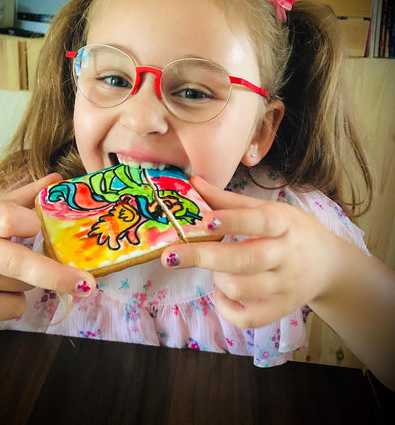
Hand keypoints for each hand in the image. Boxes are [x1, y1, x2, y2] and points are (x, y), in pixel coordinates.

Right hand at [0, 173, 95, 320]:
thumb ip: (24, 196)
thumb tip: (59, 179)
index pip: (7, 218)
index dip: (26, 222)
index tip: (39, 227)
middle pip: (20, 264)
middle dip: (57, 275)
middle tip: (87, 284)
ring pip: (25, 285)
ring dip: (30, 280)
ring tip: (2, 269)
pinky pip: (14, 307)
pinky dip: (15, 300)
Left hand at [161, 176, 347, 328]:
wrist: (330, 266)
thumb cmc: (292, 230)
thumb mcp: (269, 209)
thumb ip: (229, 201)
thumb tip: (192, 182)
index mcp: (283, 224)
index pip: (258, 222)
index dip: (231, 221)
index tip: (204, 221)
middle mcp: (285, 256)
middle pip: (245, 260)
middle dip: (204, 257)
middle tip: (170, 256)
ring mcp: (284, 286)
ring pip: (242, 289)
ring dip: (217, 280)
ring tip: (216, 271)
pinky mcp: (280, 309)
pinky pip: (247, 318)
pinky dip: (226, 308)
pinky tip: (223, 293)